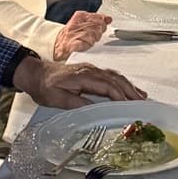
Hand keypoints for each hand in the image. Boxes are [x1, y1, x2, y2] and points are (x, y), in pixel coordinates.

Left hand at [15, 58, 146, 106]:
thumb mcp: (57, 99)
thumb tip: (94, 109)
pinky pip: (111, 76)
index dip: (119, 95)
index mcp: (82, 76)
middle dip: (130, 90)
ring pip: (115, 76)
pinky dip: (122, 82)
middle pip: (115, 79)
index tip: (129, 105)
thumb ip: (76, 103)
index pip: (106, 85)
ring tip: (141, 96)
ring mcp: (92, 69)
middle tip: (142, 102)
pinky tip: (128, 88)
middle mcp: (90, 70)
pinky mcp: (91, 71)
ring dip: (129, 86)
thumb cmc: (45, 87)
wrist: (36, 73)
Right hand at [52, 10, 110, 59]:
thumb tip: (109, 19)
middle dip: (97, 34)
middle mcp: (77, 23)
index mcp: (80, 16)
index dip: (101, 25)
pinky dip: (87, 46)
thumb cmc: (72, 35)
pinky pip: (87, 44)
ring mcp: (74, 34)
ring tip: (85, 41)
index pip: (99, 17)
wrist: (58, 46)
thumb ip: (97, 20)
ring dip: (92, 41)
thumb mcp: (84, 23)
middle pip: (98, 27)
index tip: (98, 28)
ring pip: (94, 36)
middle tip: (90, 37)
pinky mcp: (73, 44)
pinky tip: (83, 45)